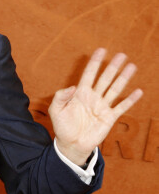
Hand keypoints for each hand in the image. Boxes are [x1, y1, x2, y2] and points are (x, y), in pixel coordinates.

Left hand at [49, 48, 142, 164]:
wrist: (71, 144)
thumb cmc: (62, 126)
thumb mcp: (55, 110)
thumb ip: (60, 97)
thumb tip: (72, 87)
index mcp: (80, 93)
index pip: (89, 74)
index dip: (95, 62)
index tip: (101, 50)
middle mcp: (93, 97)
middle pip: (105, 78)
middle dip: (112, 67)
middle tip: (122, 55)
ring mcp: (102, 107)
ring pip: (115, 89)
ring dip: (123, 78)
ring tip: (132, 66)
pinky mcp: (109, 118)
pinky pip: (121, 107)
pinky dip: (129, 100)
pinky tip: (138, 91)